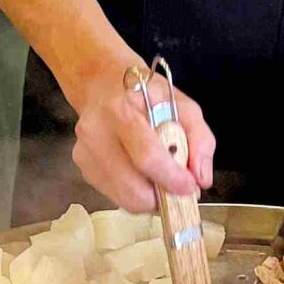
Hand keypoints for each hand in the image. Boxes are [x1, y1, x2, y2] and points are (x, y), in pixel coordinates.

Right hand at [67, 68, 216, 215]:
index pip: (146, 156)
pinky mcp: (82, 166)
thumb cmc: (146, 95)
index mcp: (121, 110)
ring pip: (123, 198)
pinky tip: (141, 175)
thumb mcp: (183, 105)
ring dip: (150, 199)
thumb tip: (201, 179)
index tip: (191, 187)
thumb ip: (200, 139)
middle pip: (132, 187)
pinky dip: (135, 194)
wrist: (103, 84)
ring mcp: (84, 152)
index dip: (171, 178)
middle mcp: (96, 132)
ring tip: (161, 182)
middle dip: (162, 198)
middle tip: (179, 192)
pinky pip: (115, 195)